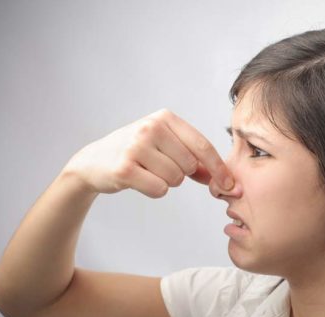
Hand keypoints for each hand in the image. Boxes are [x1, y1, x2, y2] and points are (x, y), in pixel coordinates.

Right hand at [61, 109, 233, 197]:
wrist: (93, 162)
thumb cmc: (136, 154)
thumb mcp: (165, 146)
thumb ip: (194, 160)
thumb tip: (224, 181)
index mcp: (164, 117)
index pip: (202, 145)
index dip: (219, 168)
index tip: (231, 185)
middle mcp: (151, 127)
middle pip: (190, 166)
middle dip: (181, 174)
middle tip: (159, 166)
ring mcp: (136, 147)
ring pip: (175, 179)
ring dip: (165, 182)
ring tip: (147, 171)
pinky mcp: (125, 168)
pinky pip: (159, 189)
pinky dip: (153, 190)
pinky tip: (139, 180)